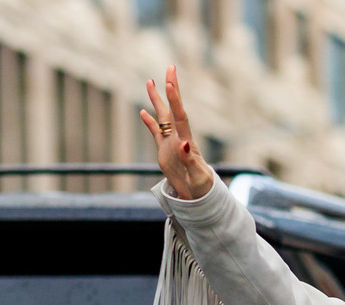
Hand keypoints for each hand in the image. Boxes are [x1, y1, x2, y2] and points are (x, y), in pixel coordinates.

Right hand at [140, 66, 213, 200]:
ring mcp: (171, 143)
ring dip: (157, 99)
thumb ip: (190, 159)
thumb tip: (184, 144)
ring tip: (150, 81)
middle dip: (171, 88)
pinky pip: (156, 132)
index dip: (175, 100)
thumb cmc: (202, 187)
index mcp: (187, 141)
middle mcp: (179, 137)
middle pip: (173, 108)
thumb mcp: (197, 175)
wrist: (199, 196)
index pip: (180, 116)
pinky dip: (149, 122)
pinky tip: (142, 111)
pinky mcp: (165, 151)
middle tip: (170, 67)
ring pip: (162, 116)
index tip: (169, 84)